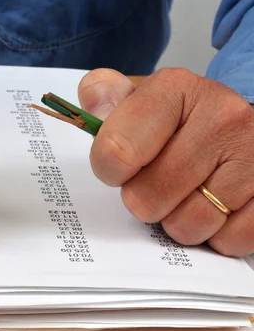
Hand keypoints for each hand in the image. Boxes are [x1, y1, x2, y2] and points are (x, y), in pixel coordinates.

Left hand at [78, 68, 253, 256]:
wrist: (238, 126)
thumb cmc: (179, 119)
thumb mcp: (138, 99)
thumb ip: (104, 96)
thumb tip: (92, 102)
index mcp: (175, 89)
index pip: (115, 152)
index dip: (109, 170)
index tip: (119, 167)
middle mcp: (221, 116)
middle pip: (147, 198)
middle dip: (143, 199)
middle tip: (155, 182)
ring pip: (187, 225)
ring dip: (178, 221)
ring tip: (186, 194)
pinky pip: (228, 241)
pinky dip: (215, 236)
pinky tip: (216, 208)